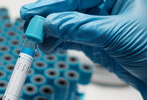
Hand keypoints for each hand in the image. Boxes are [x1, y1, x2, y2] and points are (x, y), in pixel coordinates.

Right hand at [21, 0, 146, 99]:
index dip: (52, 4)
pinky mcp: (98, 42)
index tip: (32, 13)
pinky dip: (59, 44)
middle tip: (29, 27)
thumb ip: (82, 28)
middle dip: (48, 18)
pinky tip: (49, 48)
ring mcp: (102, 25)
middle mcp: (110, 6)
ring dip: (51, 33)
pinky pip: (72, 39)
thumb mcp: (117, 35)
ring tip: (36, 42)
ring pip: (69, 24)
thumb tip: (52, 23)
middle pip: (70, 8)